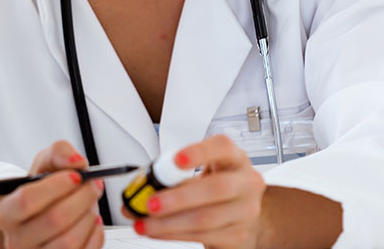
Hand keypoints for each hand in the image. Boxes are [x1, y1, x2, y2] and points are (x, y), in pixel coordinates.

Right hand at [0, 140, 105, 248]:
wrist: (46, 214)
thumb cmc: (44, 191)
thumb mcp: (45, 164)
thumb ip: (59, 152)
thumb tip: (76, 161)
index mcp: (6, 214)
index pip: (27, 200)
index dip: (56, 186)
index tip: (75, 176)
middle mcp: (17, 240)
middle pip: (53, 220)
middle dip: (81, 198)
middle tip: (92, 186)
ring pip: (68, 242)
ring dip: (88, 217)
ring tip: (90, 204)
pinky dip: (95, 235)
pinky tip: (92, 222)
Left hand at [129, 135, 264, 248]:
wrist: (238, 216)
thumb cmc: (214, 189)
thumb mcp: (199, 174)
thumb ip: (172, 177)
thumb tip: (137, 192)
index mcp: (234, 158)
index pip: (222, 147)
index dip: (200, 152)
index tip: (176, 159)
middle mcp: (246, 183)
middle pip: (217, 188)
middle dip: (179, 197)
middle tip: (151, 203)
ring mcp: (246, 211)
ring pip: (206, 218)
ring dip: (169, 223)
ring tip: (145, 223)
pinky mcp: (239, 235)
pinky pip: (203, 236)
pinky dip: (174, 235)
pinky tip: (158, 232)